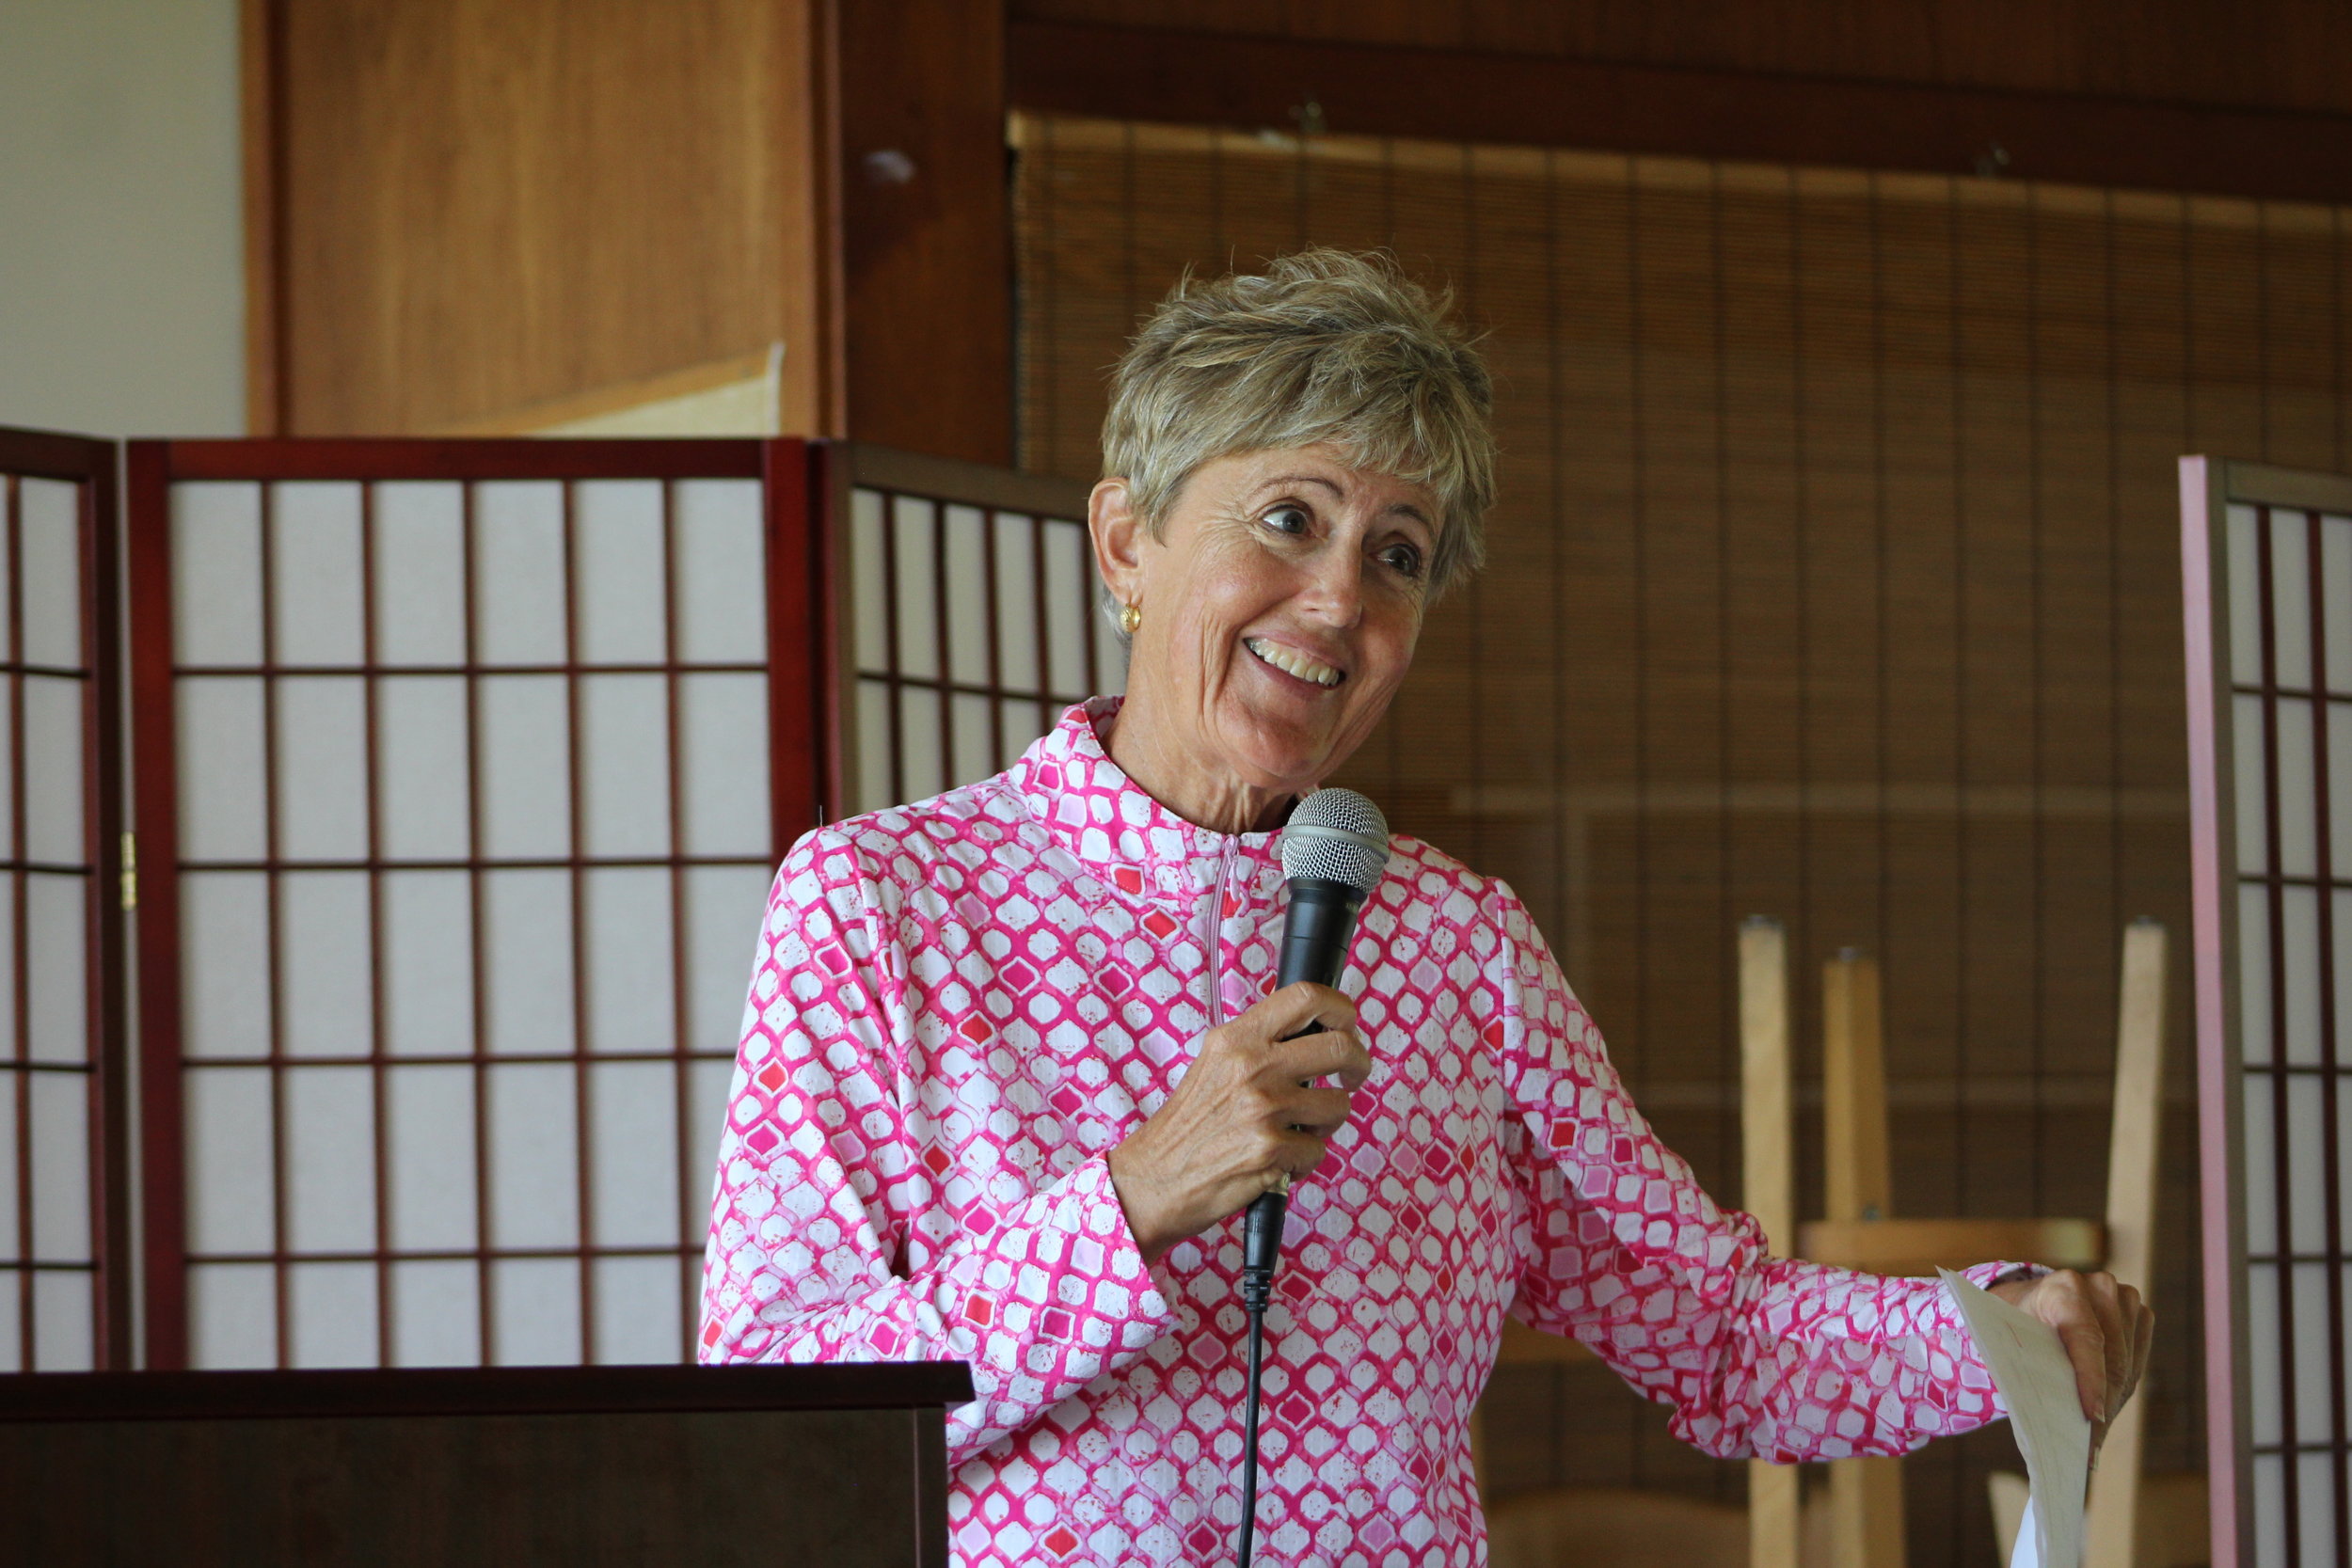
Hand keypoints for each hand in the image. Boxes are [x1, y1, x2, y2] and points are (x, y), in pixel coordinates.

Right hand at [1107, 983, 1371, 1264]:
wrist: (1154, 1178)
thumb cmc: (1189, 1125)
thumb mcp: (1214, 1064)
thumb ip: (1258, 1045)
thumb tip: (1314, 1032)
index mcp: (1236, 1039)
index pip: (1305, 997)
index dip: (1341, 1008)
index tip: (1346, 1026)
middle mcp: (1251, 1067)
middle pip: (1340, 1045)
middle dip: (1357, 1064)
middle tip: (1351, 1076)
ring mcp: (1263, 1109)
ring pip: (1338, 1104)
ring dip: (1328, 1122)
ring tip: (1301, 1129)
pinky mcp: (1271, 1151)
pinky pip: (1319, 1150)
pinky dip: (1305, 1160)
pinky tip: (1280, 1160)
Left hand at [1987, 1269, 2153, 1454]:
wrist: (2029, 1303)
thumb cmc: (2016, 1327)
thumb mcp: (2012, 1342)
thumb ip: (2033, 1368)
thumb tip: (2061, 1420)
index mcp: (2061, 1288)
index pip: (2086, 1339)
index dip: (2091, 1381)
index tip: (2092, 1416)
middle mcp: (2098, 1287)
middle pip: (2111, 1358)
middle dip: (2102, 1404)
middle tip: (2089, 1446)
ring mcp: (2122, 1298)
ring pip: (2127, 1364)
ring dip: (2112, 1401)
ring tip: (2093, 1434)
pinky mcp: (2137, 1313)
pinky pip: (2137, 1361)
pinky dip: (2121, 1387)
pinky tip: (2104, 1407)